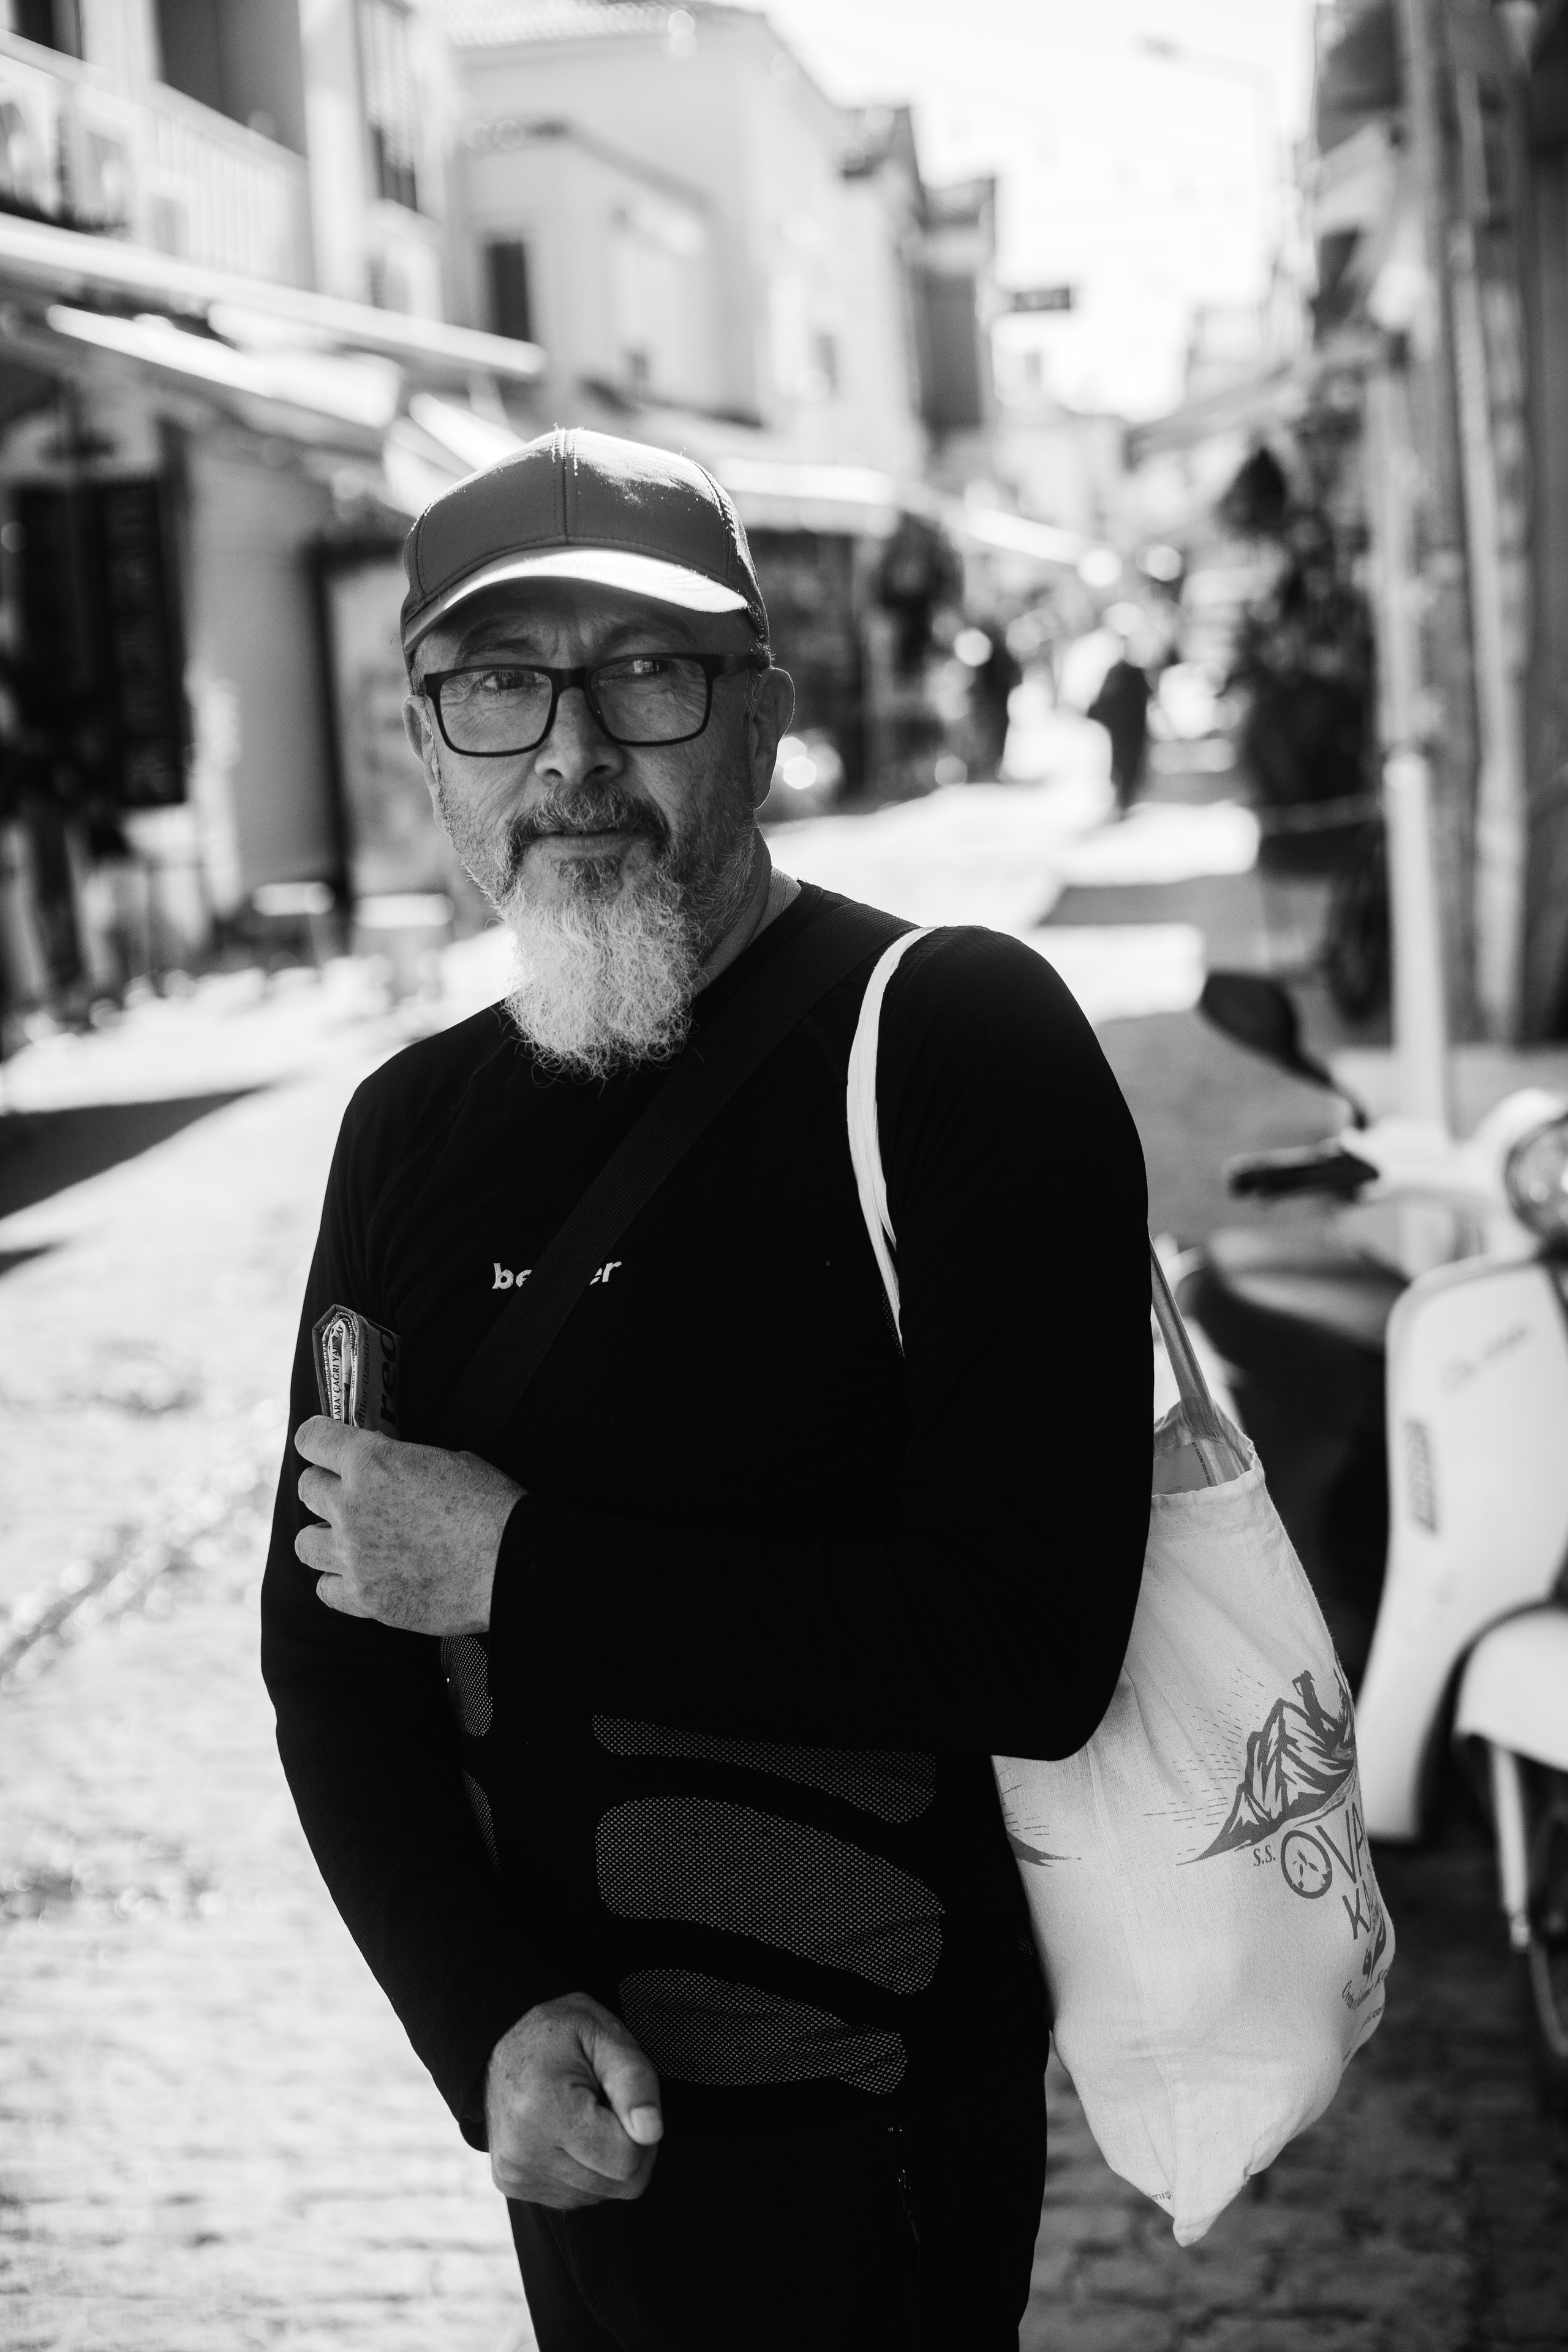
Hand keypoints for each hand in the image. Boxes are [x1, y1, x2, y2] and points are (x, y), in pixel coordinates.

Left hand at [293, 1416, 522, 1634]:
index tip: (325, 1446)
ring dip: (325, 1536)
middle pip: (307, 1489)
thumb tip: (397, 1471)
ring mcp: (354, 1557)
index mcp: (372, 1463)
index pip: (312, 1439)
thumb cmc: (491, 1506)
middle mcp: (351, 1507)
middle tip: (350, 1494)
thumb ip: (406, 1464)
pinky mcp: (364, 1599)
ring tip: (349, 1539)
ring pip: (304, 1543)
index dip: (317, 1439)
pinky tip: (363, 1576)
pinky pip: (325, 1589)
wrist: (510, 1563)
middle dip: (327, 1486)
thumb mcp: (450, 1461)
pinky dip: (339, 1582)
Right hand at [485, 1994, 663, 2208]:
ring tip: (587, 2116)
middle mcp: (524, 2151)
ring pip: (599, 2195)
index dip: (643, 2131)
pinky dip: (585, 2169)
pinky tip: (571, 2134)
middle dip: (629, 2147)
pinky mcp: (513, 2184)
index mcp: (546, 2109)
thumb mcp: (605, 2034)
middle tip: (611, 2106)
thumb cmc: (558, 2032)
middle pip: (618, 2185)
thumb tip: (650, 2131)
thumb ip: (635, 2080)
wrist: (503, 2039)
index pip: (627, 2160)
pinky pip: (575, 2197)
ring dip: (606, 2160)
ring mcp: (516, 2173)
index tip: (626, 2100)